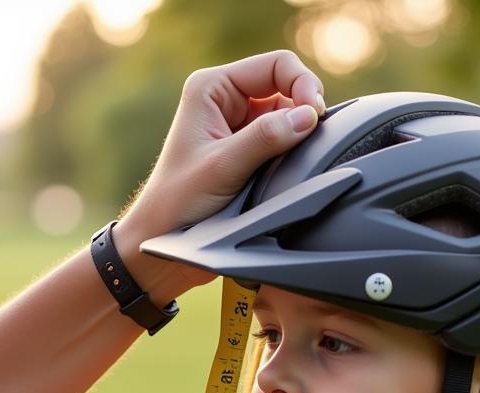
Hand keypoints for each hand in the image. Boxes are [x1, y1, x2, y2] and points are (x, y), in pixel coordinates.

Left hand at [115, 50, 324, 294]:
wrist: (163, 241)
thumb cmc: (178, 202)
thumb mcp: (223, 166)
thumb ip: (266, 138)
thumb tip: (309, 117)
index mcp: (212, 88)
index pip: (275, 65)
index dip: (302, 84)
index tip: (315, 115)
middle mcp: (225, 100)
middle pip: (285, 87)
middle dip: (303, 109)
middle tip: (312, 137)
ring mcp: (237, 126)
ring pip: (287, 116)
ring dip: (296, 134)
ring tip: (293, 159)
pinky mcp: (246, 151)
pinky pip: (281, 140)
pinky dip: (291, 151)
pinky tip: (289, 167)